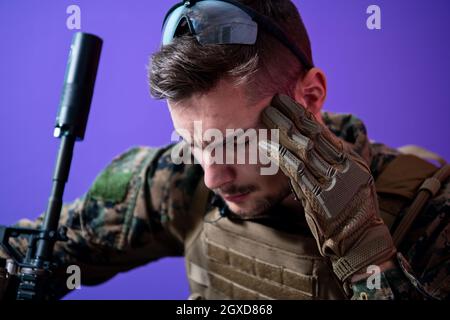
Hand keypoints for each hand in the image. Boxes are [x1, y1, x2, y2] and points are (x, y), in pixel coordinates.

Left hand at [260, 94, 395, 282]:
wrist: (362, 241)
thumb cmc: (351, 212)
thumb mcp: (351, 182)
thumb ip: (334, 162)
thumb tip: (313, 143)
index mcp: (352, 161)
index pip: (324, 132)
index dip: (303, 115)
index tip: (287, 102)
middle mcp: (346, 167)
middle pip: (313, 135)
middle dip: (290, 116)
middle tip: (272, 101)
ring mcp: (335, 181)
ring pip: (304, 148)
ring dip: (282, 130)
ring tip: (266, 115)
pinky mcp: (321, 197)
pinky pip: (297, 171)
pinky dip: (281, 156)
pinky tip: (267, 145)